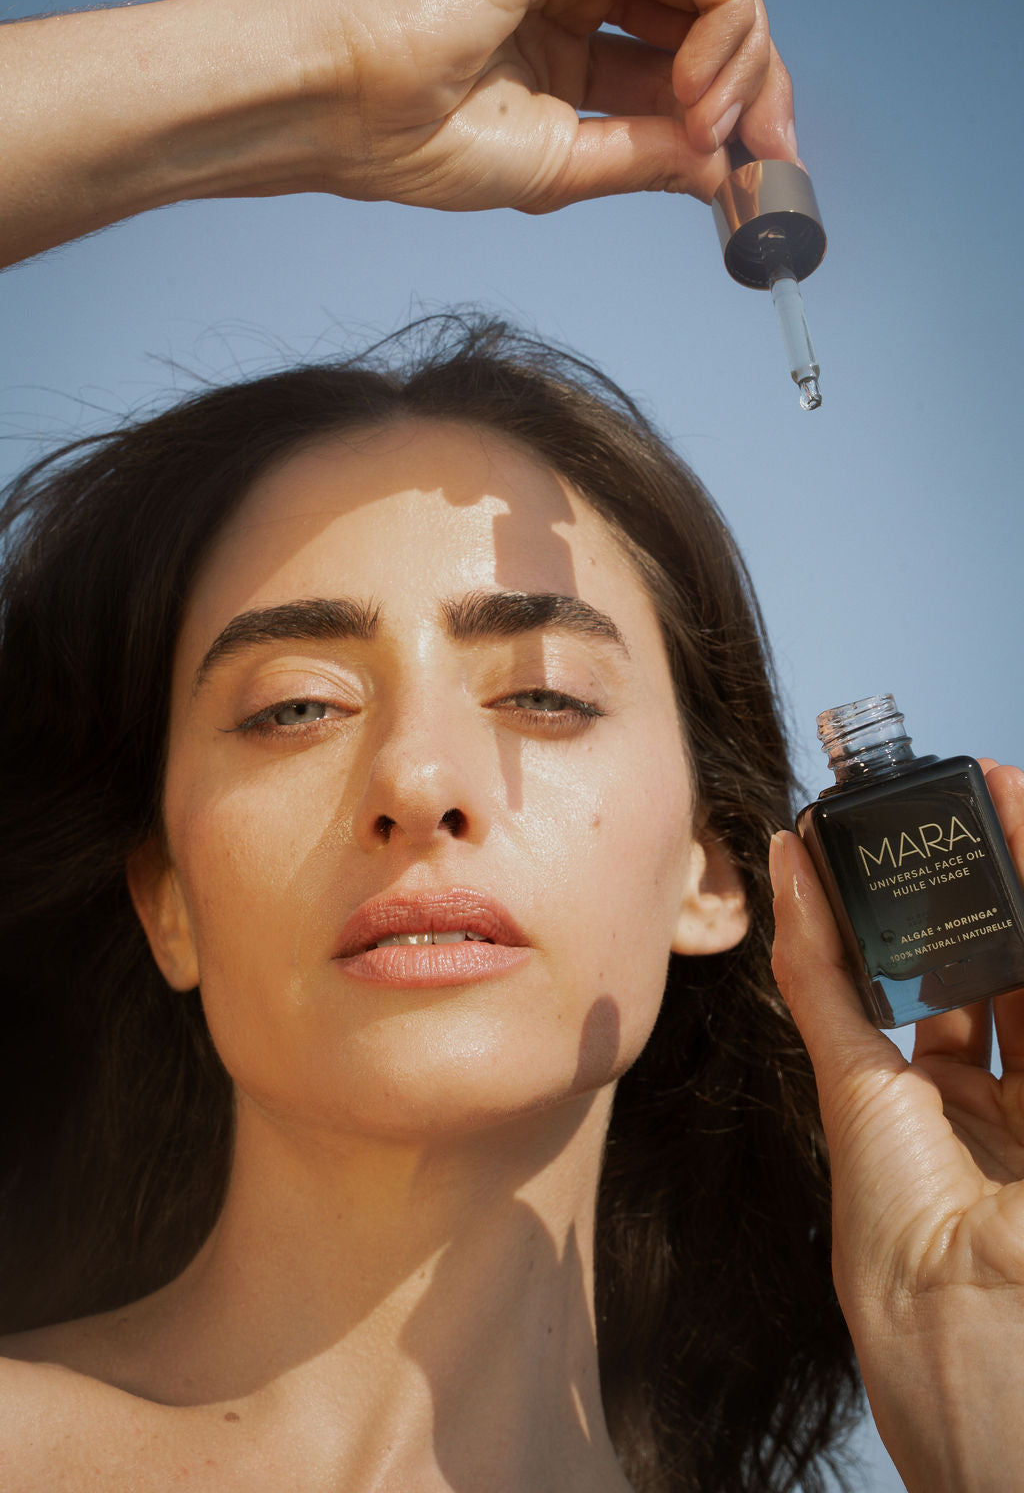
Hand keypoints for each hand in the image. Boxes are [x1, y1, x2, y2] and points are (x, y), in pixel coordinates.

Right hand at [298, 0, 795, 209]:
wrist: (349, 97)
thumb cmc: (412, 137)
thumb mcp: (557, 166)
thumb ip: (642, 155)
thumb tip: (715, 167)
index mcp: (565, 53)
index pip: (679, 70)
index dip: (734, 116)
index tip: (763, 172)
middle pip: (711, 20)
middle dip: (758, 86)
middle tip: (763, 149)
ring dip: (742, 54)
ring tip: (708, 117)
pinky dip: (722, 14)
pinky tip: (697, 79)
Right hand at [771, 763, 1023, 1492]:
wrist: (989, 1418)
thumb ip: (982, 1015)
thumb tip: (968, 921)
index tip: (1020, 796)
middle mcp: (1015, 1103)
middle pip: (999, 961)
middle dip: (983, 879)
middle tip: (968, 795)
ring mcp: (937, 1106)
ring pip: (916, 972)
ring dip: (895, 895)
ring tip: (886, 818)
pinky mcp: (864, 1113)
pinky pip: (835, 1006)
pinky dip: (813, 934)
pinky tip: (803, 867)